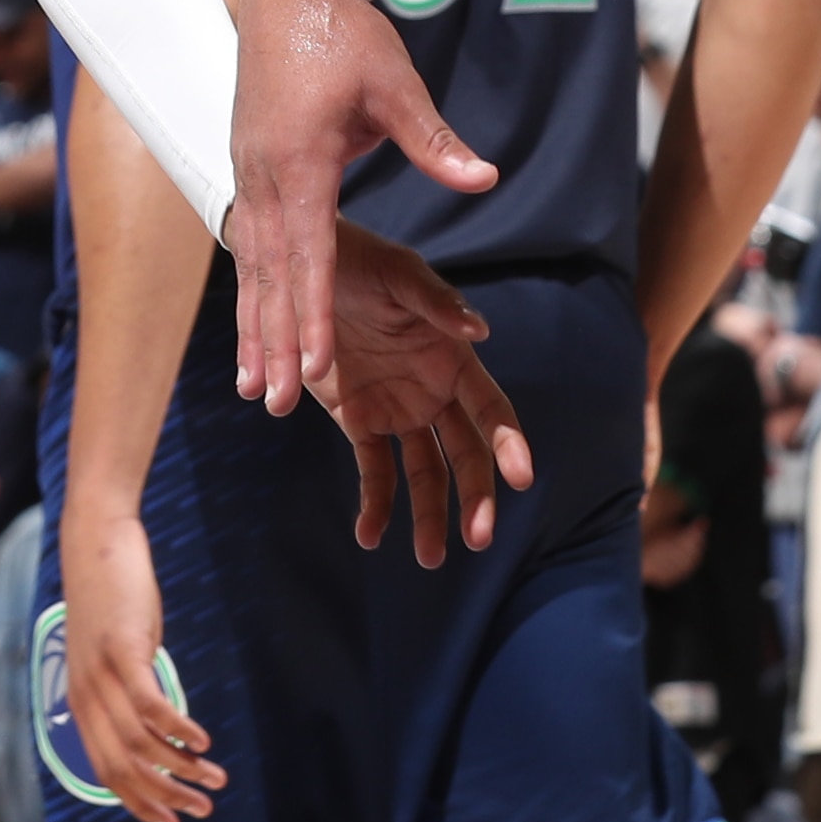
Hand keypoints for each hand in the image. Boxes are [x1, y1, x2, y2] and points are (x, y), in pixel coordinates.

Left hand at [57, 506, 222, 821]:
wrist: (96, 540)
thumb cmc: (110, 596)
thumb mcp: (115, 651)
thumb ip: (127, 688)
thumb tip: (155, 720)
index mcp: (81, 702)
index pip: (107, 770)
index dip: (139, 802)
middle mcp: (86, 695)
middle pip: (124, 767)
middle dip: (164, 797)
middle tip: (200, 812)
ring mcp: (101, 674)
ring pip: (140, 743)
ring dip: (181, 768)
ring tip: (214, 780)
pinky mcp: (123, 650)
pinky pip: (151, 705)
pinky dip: (179, 729)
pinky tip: (202, 740)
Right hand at [227, 0, 500, 416]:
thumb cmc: (347, 35)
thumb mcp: (396, 84)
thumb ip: (435, 141)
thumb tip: (485, 179)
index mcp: (302, 159)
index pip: (310, 253)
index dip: (312, 313)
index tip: (314, 367)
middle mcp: (266, 175)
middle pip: (270, 275)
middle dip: (273, 342)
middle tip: (273, 404)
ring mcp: (250, 173)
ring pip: (252, 267)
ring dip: (254, 328)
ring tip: (252, 389)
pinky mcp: (249, 169)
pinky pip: (249, 244)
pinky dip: (250, 292)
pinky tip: (252, 328)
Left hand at [313, 228, 533, 564]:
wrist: (298, 269)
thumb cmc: (359, 261)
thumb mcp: (397, 274)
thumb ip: (436, 302)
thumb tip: (481, 330)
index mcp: (453, 359)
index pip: (491, 410)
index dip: (509, 442)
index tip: (522, 478)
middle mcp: (434, 391)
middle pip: (465, 454)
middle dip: (475, 497)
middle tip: (480, 539)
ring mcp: (399, 409)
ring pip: (425, 474)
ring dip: (430, 516)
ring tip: (430, 560)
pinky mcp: (360, 421)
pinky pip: (375, 471)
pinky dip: (375, 506)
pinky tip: (371, 536)